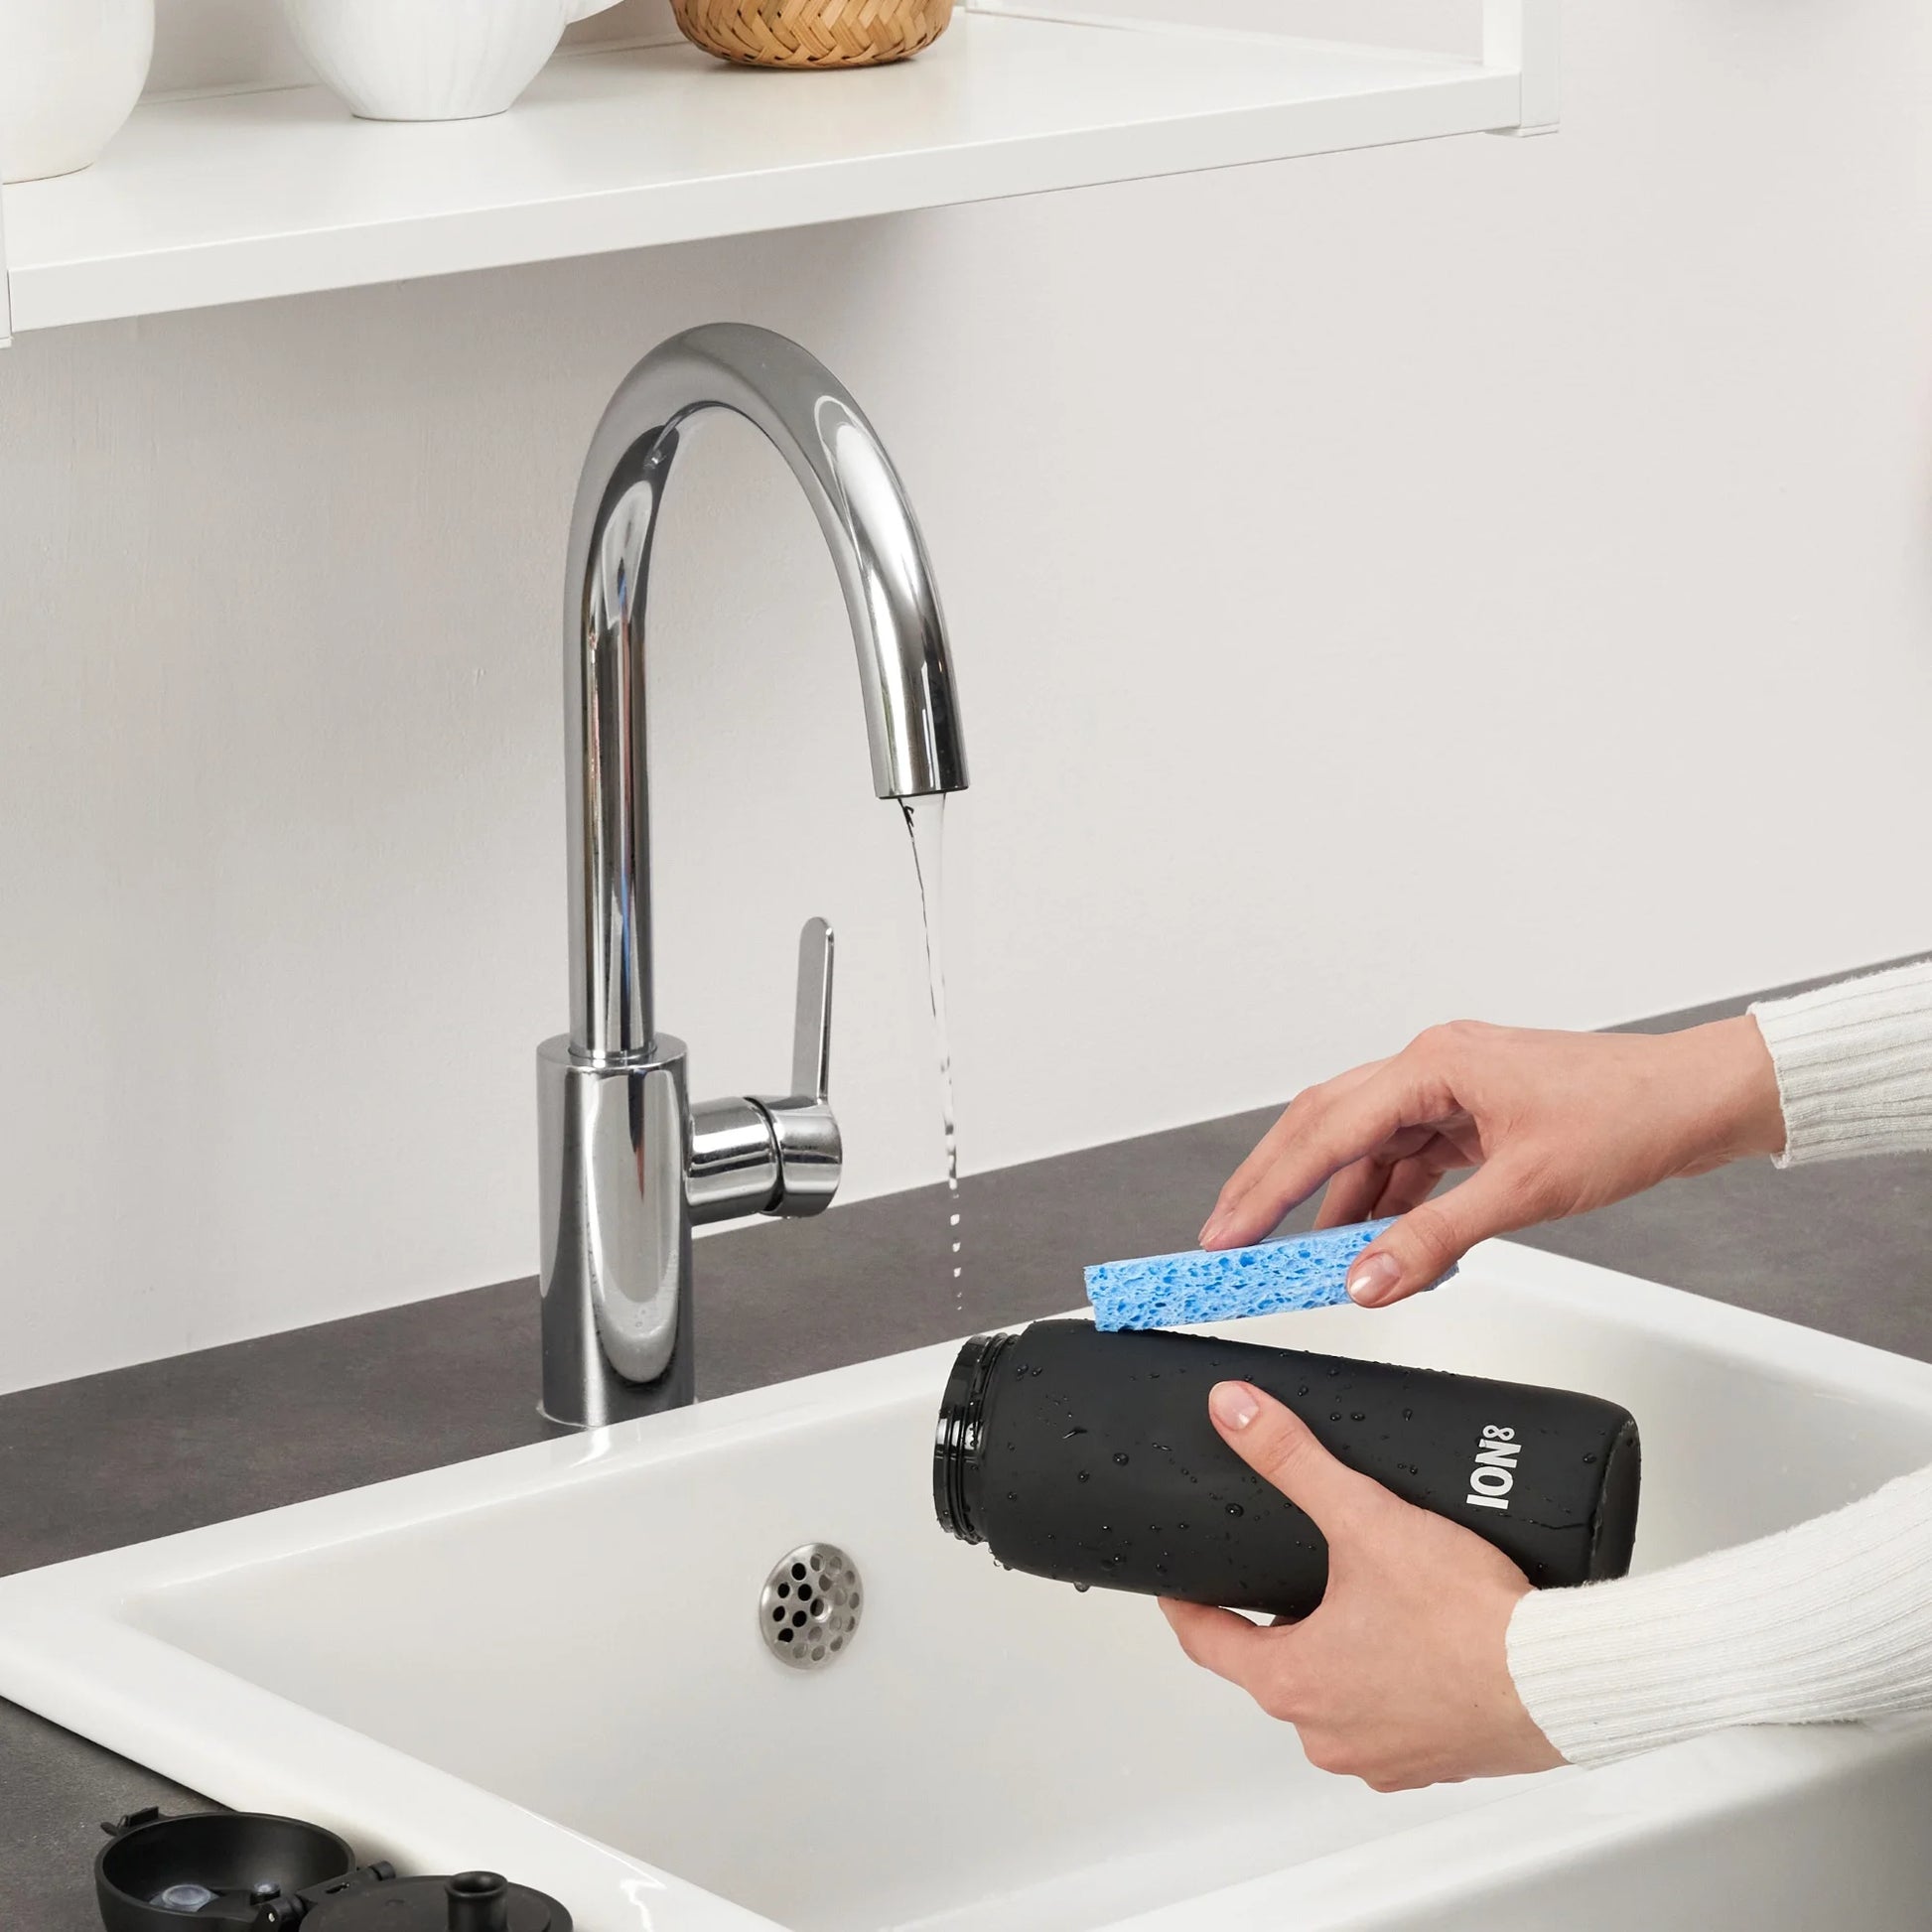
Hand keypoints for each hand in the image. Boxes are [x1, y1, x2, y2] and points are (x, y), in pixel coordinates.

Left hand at [1161, 1381, 1562, 1789]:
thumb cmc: (1470, 1622)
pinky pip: (1395, 1719)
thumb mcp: (1365, 1519)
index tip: (1182, 1588)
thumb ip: (1293, 1461)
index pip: (1208, 1643)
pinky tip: (1420, 1644)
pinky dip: (1396, 1683)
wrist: (1561, 1680)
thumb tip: (1236, 1414)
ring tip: (1364, 1601)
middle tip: (1287, 1576)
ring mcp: (1386, 1756)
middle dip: (1278, 1622)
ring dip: (1342, 1655)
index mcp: (1295, 1685)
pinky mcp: (1439, 1758)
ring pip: (1337, 1697)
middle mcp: (1331, 1734)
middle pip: (1276, 1669)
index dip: (1190, 1605)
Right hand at [1199, 1016, 1784, 1305]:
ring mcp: (1451, 1091)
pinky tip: (1376, 1246)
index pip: (1325, 1130)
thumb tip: (1367, 1280)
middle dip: (1274, 1188)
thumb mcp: (1525, 1190)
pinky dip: (1385, 1206)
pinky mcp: (1472, 1118)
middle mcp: (1432, 1068)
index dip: (1268, 1187)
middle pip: (1324, 1128)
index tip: (1228, 1233)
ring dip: (1333, 1204)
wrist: (1700, 1101)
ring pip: (1364, 1149)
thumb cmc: (1630, 1117)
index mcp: (1433, 1064)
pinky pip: (1406, 1164)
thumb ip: (1435, 1239)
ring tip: (1300, 1260)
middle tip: (1230, 1240)